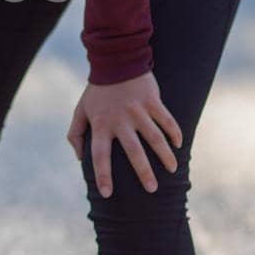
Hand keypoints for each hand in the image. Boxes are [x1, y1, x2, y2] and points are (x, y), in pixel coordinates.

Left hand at [66, 73, 182, 197]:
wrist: (115, 60)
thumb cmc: (97, 91)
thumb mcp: (80, 110)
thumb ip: (75, 134)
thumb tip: (80, 159)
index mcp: (101, 124)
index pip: (100, 155)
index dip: (103, 175)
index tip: (107, 194)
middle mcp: (120, 120)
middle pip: (134, 151)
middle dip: (143, 172)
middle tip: (151, 190)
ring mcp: (138, 110)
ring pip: (155, 138)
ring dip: (165, 155)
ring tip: (172, 170)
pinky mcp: (152, 101)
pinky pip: (167, 120)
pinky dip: (174, 132)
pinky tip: (179, 145)